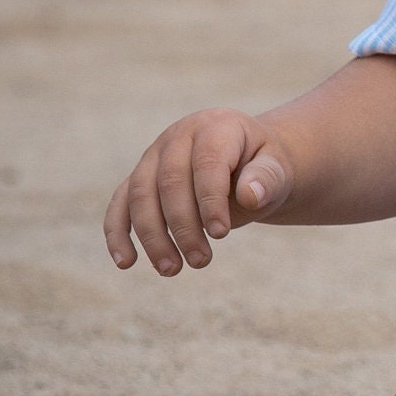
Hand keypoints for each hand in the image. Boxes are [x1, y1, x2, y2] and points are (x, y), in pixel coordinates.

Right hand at [104, 108, 294, 275]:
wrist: (249, 162)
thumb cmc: (264, 167)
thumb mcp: (278, 168)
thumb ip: (267, 178)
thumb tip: (250, 196)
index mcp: (215, 126)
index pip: (206, 162)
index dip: (210, 199)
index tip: (221, 234)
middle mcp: (178, 136)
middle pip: (169, 181)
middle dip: (182, 226)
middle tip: (201, 261)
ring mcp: (154, 156)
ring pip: (140, 195)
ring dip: (152, 236)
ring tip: (172, 270)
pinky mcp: (139, 178)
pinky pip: (120, 204)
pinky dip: (117, 233)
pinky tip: (126, 262)